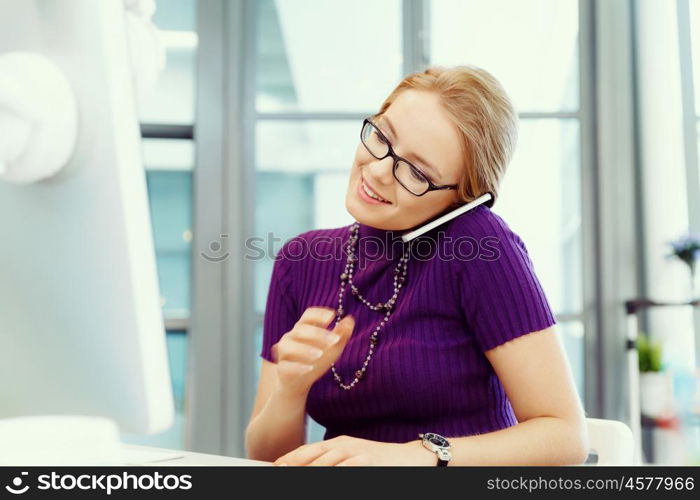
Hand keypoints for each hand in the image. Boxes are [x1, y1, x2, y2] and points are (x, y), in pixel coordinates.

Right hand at [271, 306, 354, 397]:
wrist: (299, 383)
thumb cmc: (316, 361)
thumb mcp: (332, 348)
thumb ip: (341, 334)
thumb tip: (350, 319)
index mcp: (303, 328)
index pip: (308, 315)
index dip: (319, 314)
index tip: (332, 316)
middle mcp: (291, 337)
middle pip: (300, 329)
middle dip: (318, 333)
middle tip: (334, 340)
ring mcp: (284, 352)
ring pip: (288, 346)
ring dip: (304, 349)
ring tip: (319, 354)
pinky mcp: (282, 368)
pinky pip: (286, 365)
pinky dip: (297, 366)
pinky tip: (309, 368)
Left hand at [272, 435, 436, 465]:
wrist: (413, 457)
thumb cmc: (381, 460)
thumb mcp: (354, 457)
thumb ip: (334, 462)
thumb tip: (313, 467)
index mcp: (339, 442)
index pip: (307, 450)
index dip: (289, 459)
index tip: (274, 466)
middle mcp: (345, 445)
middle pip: (312, 457)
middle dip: (292, 466)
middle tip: (277, 472)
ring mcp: (356, 453)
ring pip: (324, 464)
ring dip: (308, 470)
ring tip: (290, 475)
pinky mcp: (367, 461)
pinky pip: (345, 469)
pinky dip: (333, 472)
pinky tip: (321, 476)